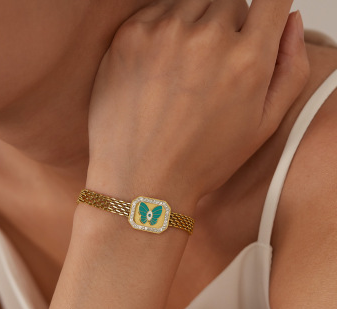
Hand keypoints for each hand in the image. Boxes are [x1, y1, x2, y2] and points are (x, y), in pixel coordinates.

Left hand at [86, 0, 309, 213]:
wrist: (142, 179)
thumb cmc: (201, 160)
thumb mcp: (262, 126)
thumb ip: (290, 68)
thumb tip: (289, 19)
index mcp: (247, 59)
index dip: (264, 13)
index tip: (253, 28)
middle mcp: (207, 38)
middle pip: (229, 3)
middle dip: (225, 29)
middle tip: (208, 70)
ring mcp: (165, 33)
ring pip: (192, 4)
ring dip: (193, 28)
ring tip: (182, 72)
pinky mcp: (130, 36)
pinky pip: (156, 12)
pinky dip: (162, 31)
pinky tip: (158, 68)